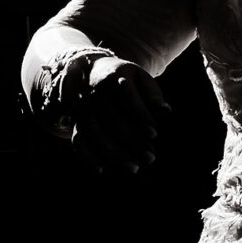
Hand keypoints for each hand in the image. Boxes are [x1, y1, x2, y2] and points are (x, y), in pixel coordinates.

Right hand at [64, 55, 167, 177]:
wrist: (89, 71)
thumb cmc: (123, 78)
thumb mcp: (139, 77)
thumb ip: (153, 93)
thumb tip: (166, 110)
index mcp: (114, 79)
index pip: (128, 99)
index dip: (140, 117)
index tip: (154, 134)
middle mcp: (95, 95)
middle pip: (112, 121)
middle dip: (132, 142)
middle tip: (150, 159)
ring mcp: (83, 110)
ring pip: (95, 135)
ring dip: (113, 155)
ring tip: (134, 169)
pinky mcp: (75, 122)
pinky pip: (79, 142)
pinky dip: (88, 158)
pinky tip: (103, 171)